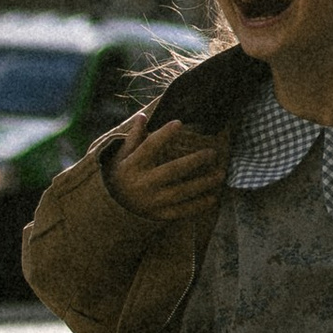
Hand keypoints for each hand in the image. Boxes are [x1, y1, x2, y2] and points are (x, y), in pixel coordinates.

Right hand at [106, 119, 229, 222]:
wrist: (111, 209)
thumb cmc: (120, 175)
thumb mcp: (122, 156)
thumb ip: (134, 137)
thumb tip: (143, 116)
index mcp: (132, 166)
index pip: (149, 147)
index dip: (164, 135)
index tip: (179, 123)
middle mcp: (142, 184)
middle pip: (172, 170)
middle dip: (194, 161)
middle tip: (212, 153)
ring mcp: (151, 201)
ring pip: (181, 192)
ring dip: (202, 183)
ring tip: (220, 174)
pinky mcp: (158, 215)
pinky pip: (181, 211)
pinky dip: (198, 205)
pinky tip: (213, 197)